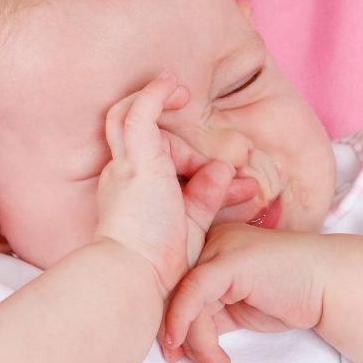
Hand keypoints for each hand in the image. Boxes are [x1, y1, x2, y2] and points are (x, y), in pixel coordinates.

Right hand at [94, 73, 252, 293]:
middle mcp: (122, 176)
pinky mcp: (136, 162)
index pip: (158, 163)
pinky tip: (172, 85)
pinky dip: (153, 95)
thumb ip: (206, 198)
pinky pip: (138, 114)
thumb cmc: (157, 266)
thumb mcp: (192, 227)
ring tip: (180, 93)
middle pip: (142, 137)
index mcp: (131, 195)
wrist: (136, 278)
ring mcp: (126, 168)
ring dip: (154, 102)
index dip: (199, 167)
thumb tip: (226, 171)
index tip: (240, 184)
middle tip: (225, 156)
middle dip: (180, 141)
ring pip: (129, 118)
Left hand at [161, 222, 330, 362]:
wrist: (330, 286)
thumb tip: (180, 343)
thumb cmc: (292, 296)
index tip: (174, 354)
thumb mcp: (240, 309)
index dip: (172, 323)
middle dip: (177, 334)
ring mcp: (218, 247)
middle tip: (178, 361)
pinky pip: (194, 296)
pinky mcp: (228, 260)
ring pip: (185, 302)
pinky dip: (190, 327)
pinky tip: (208, 356)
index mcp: (211, 250)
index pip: (178, 289)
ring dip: (197, 343)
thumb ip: (212, 317)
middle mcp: (210, 243)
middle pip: (177, 294)